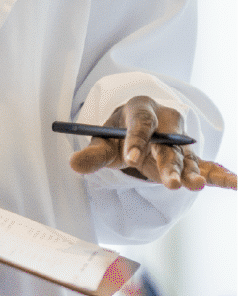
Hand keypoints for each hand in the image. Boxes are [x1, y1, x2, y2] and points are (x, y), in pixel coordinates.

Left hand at [69, 96, 236, 189]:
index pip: (140, 124)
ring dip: (190, 173)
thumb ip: (92, 155)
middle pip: (167, 145)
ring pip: (186, 158)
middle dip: (168, 164)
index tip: (130, 159)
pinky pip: (208, 165)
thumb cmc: (118, 135)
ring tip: (195, 186)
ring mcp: (180, 141)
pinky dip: (221, 174)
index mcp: (140, 109)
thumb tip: (73, 165)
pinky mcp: (192, 157)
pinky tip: (235, 182)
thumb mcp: (102, 142)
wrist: (135, 131)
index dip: (135, 141)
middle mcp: (165, 122)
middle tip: (169, 183)